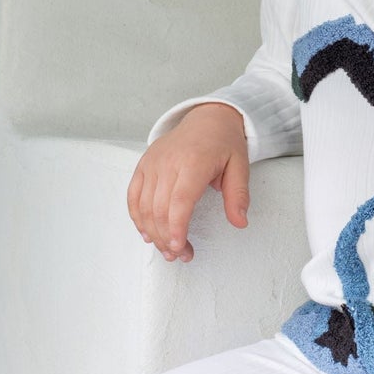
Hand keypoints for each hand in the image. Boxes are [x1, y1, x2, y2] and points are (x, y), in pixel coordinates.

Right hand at [127, 104, 250, 261]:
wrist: (207, 117)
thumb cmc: (224, 143)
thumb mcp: (240, 166)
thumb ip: (238, 195)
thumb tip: (240, 222)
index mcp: (194, 161)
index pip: (179, 201)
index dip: (177, 228)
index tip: (181, 248)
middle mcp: (168, 162)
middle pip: (159, 208)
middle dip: (167, 238)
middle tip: (180, 256)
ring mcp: (152, 162)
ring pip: (143, 206)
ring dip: (152, 233)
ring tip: (167, 250)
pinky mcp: (143, 164)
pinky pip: (133, 195)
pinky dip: (137, 217)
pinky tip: (147, 233)